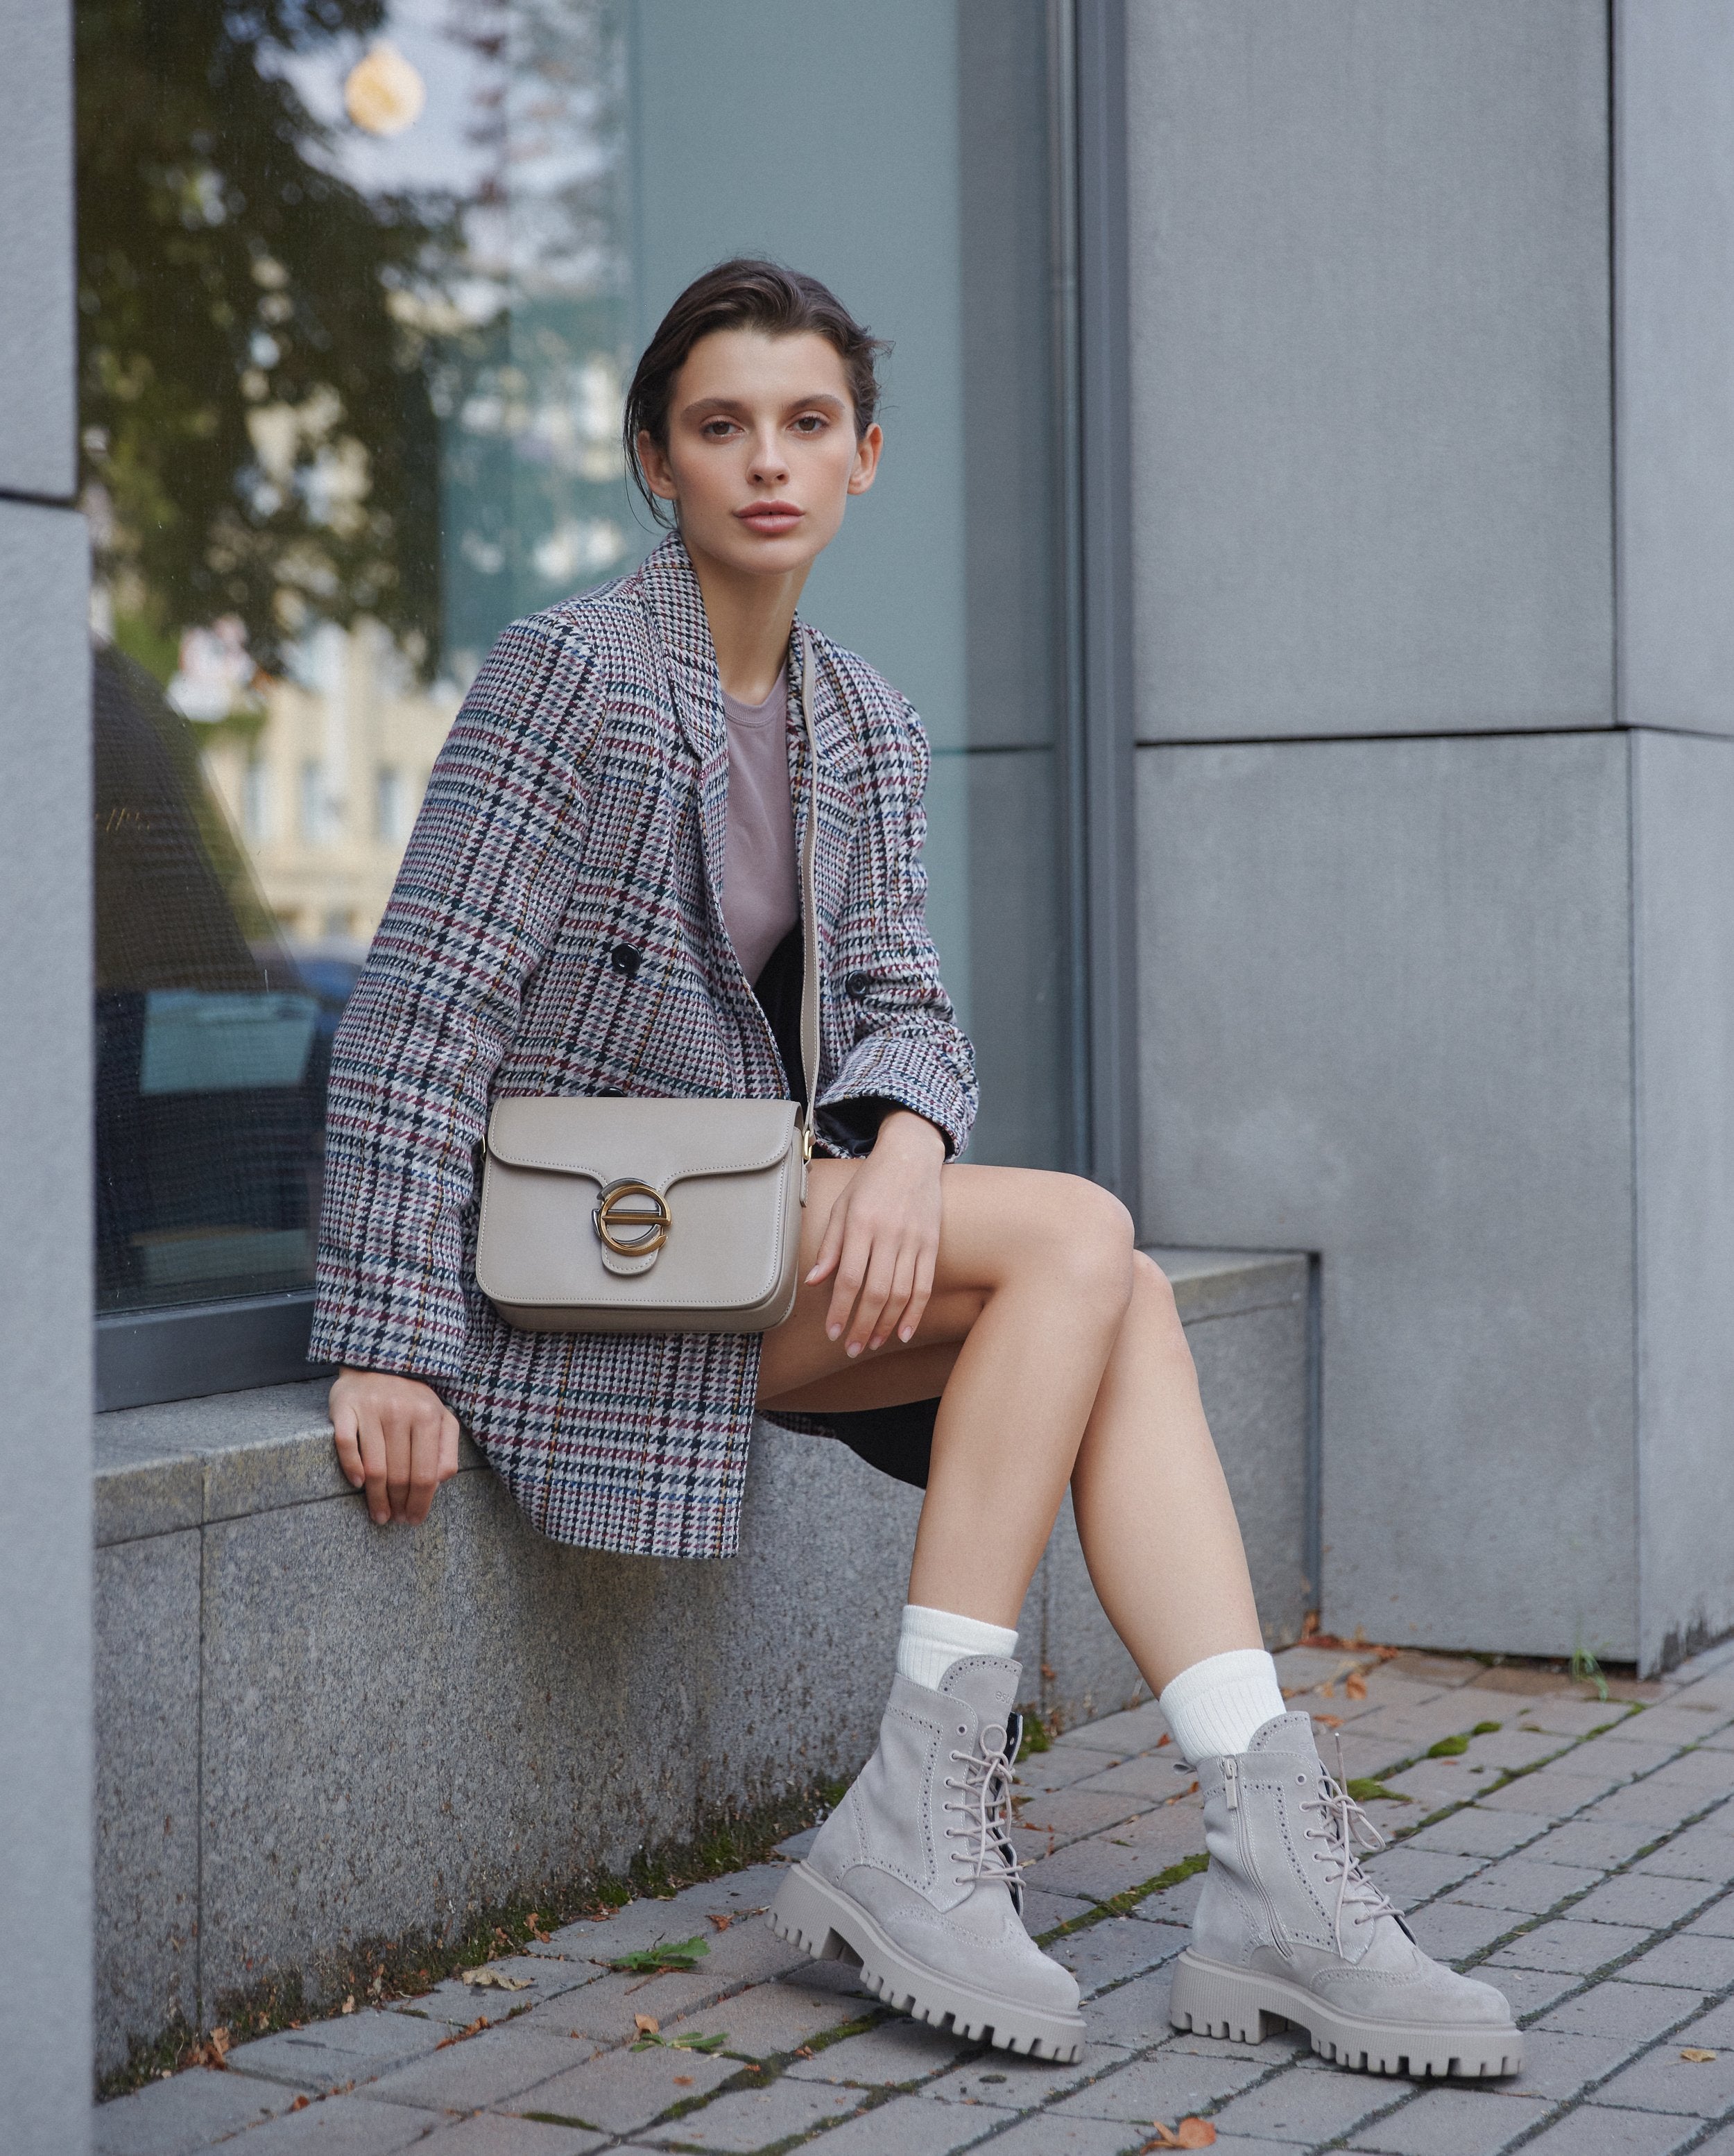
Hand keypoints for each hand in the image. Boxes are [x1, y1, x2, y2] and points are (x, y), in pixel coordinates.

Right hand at [330, 1368, 461, 1526]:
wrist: (378, 1362)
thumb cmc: (412, 1399)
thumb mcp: (440, 1417)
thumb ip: (446, 1449)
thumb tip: (438, 1484)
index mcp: (428, 1416)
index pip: (425, 1473)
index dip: (420, 1502)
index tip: (414, 1519)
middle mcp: (400, 1412)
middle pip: (399, 1475)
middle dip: (398, 1504)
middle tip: (395, 1520)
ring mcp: (371, 1410)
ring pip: (374, 1468)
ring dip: (376, 1498)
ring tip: (379, 1515)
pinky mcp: (344, 1408)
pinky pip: (346, 1445)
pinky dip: (352, 1468)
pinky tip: (358, 1484)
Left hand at [805, 1110, 945, 1354]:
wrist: (911, 1157)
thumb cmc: (870, 1183)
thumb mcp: (841, 1206)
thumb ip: (830, 1245)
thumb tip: (813, 1281)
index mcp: (861, 1224)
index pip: (849, 1278)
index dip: (840, 1310)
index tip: (832, 1333)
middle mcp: (889, 1234)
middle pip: (876, 1292)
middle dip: (862, 1326)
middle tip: (851, 1349)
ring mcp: (914, 1240)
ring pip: (902, 1294)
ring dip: (886, 1324)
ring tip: (872, 1343)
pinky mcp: (932, 1245)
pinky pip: (924, 1286)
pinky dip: (915, 1313)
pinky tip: (903, 1332)